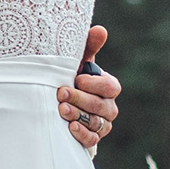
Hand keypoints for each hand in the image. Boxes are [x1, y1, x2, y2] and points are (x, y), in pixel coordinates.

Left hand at [57, 26, 118, 153]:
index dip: (94, 84)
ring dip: (78, 115)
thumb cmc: (71, 78)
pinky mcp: (93, 138)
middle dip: (81, 99)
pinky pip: (92, 139)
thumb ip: (88, 47)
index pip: (109, 87)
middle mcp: (109, 106)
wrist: (60, 104)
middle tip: (62, 94)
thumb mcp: (78, 62)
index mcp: (109, 86)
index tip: (77, 79)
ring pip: (95, 122)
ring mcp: (102, 124)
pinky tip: (70, 128)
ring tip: (61, 110)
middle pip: (101, 106)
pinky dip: (82, 134)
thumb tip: (100, 29)